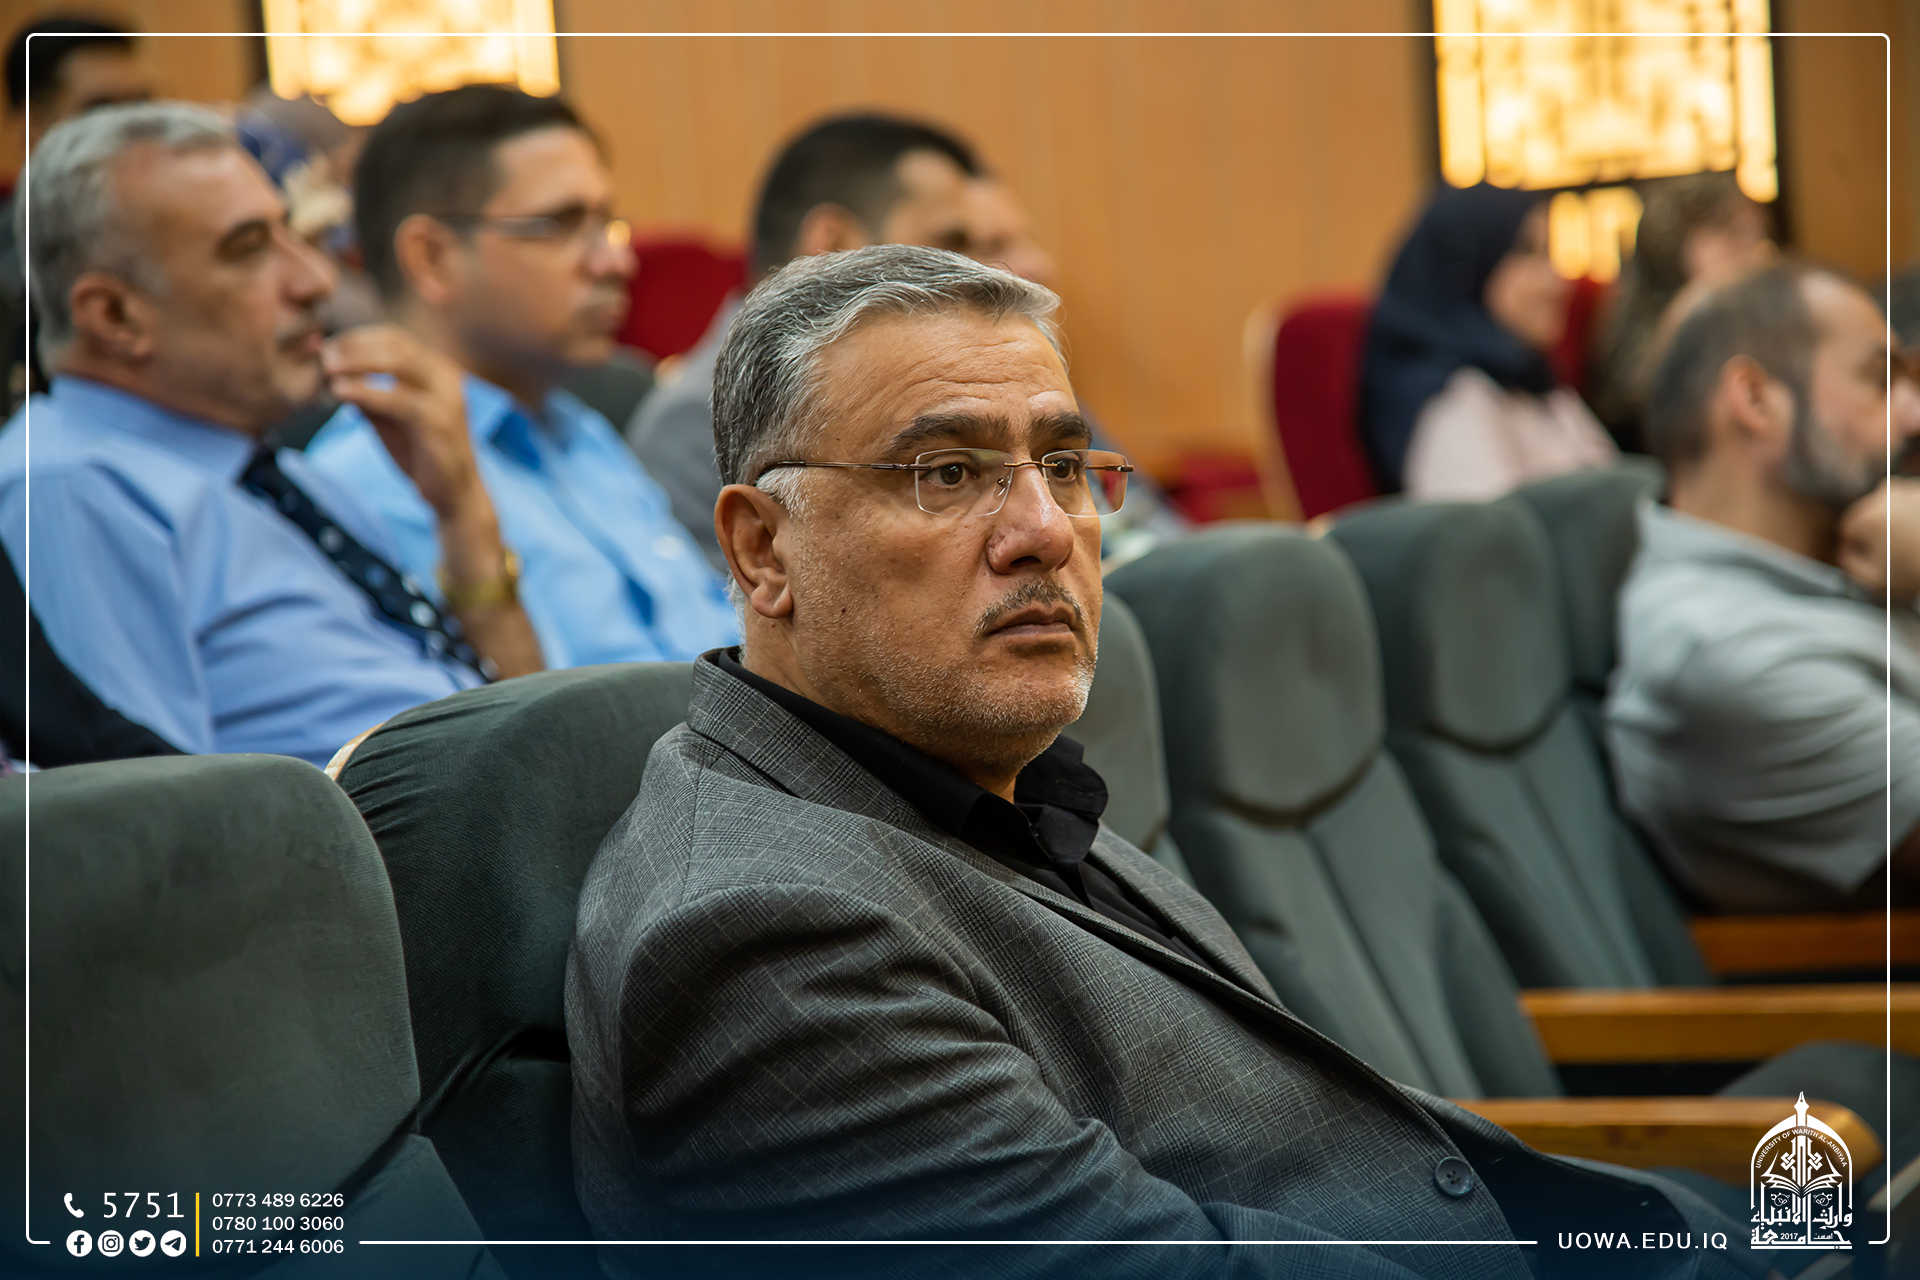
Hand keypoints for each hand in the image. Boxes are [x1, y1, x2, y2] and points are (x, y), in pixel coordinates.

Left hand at [322, 325, 481, 520]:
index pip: (396, 338)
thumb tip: (330, 372)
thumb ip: (367, 394)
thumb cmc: (421, 454)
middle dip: (356, 345)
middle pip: (398, 344)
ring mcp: (446, 397)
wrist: (454, 494)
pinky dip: (367, 391)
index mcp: (437, 370)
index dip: (360, 338)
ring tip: (327, 369)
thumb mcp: (389, 417)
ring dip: (358, 361)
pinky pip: (398, 398)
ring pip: (399, 363)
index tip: (329, 347)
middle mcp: (446, 377)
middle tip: (323, 355)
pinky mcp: (440, 421)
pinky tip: (340, 392)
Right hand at [1837, 478, 1919, 605]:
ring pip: (1889, 502)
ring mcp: (1909, 490)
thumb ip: (1851, 567)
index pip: (1848, 529)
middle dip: (1874, 529)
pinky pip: (1910, 499)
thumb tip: (1844, 553)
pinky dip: (1912, 512)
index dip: (1855, 546)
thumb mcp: (1876, 580)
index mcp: (1867, 518)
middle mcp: (1885, 497)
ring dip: (1892, 517)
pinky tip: (1919, 529)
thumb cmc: (1917, 569)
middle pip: (1867, 512)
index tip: (1868, 557)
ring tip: (1908, 539)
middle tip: (1892, 550)